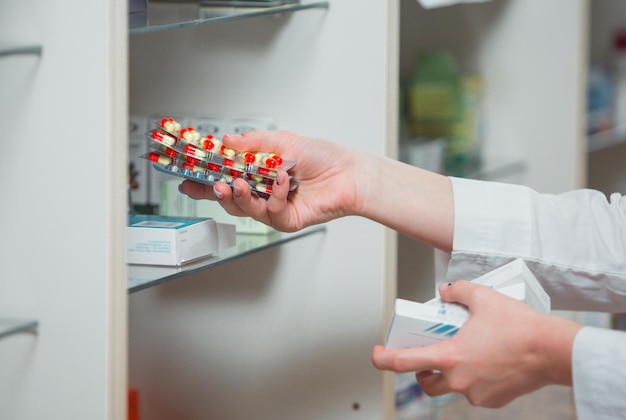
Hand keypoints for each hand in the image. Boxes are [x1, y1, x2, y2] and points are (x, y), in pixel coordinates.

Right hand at [179, 130, 360, 231]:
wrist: (347, 172)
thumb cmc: (321, 156)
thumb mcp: (282, 141)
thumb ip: (252, 143)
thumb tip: (226, 140)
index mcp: (258, 173)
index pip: (224, 178)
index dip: (204, 181)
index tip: (186, 178)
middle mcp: (262, 192)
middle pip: (229, 199)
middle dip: (215, 193)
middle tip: (211, 184)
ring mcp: (273, 208)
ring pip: (245, 209)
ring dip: (240, 197)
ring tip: (238, 184)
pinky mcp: (286, 221)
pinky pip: (271, 213)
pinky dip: (275, 196)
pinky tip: (283, 181)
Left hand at [372, 281, 581, 407]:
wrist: (552, 351)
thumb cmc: (520, 327)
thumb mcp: (483, 297)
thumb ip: (458, 291)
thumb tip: (445, 291)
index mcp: (450, 357)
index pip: (403, 362)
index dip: (384, 359)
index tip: (377, 353)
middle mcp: (459, 380)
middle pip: (425, 382)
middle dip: (422, 371)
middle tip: (429, 356)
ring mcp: (476, 394)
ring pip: (451, 388)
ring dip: (451, 374)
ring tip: (466, 354)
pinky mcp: (492, 401)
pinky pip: (474, 392)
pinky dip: (474, 379)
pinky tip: (487, 362)